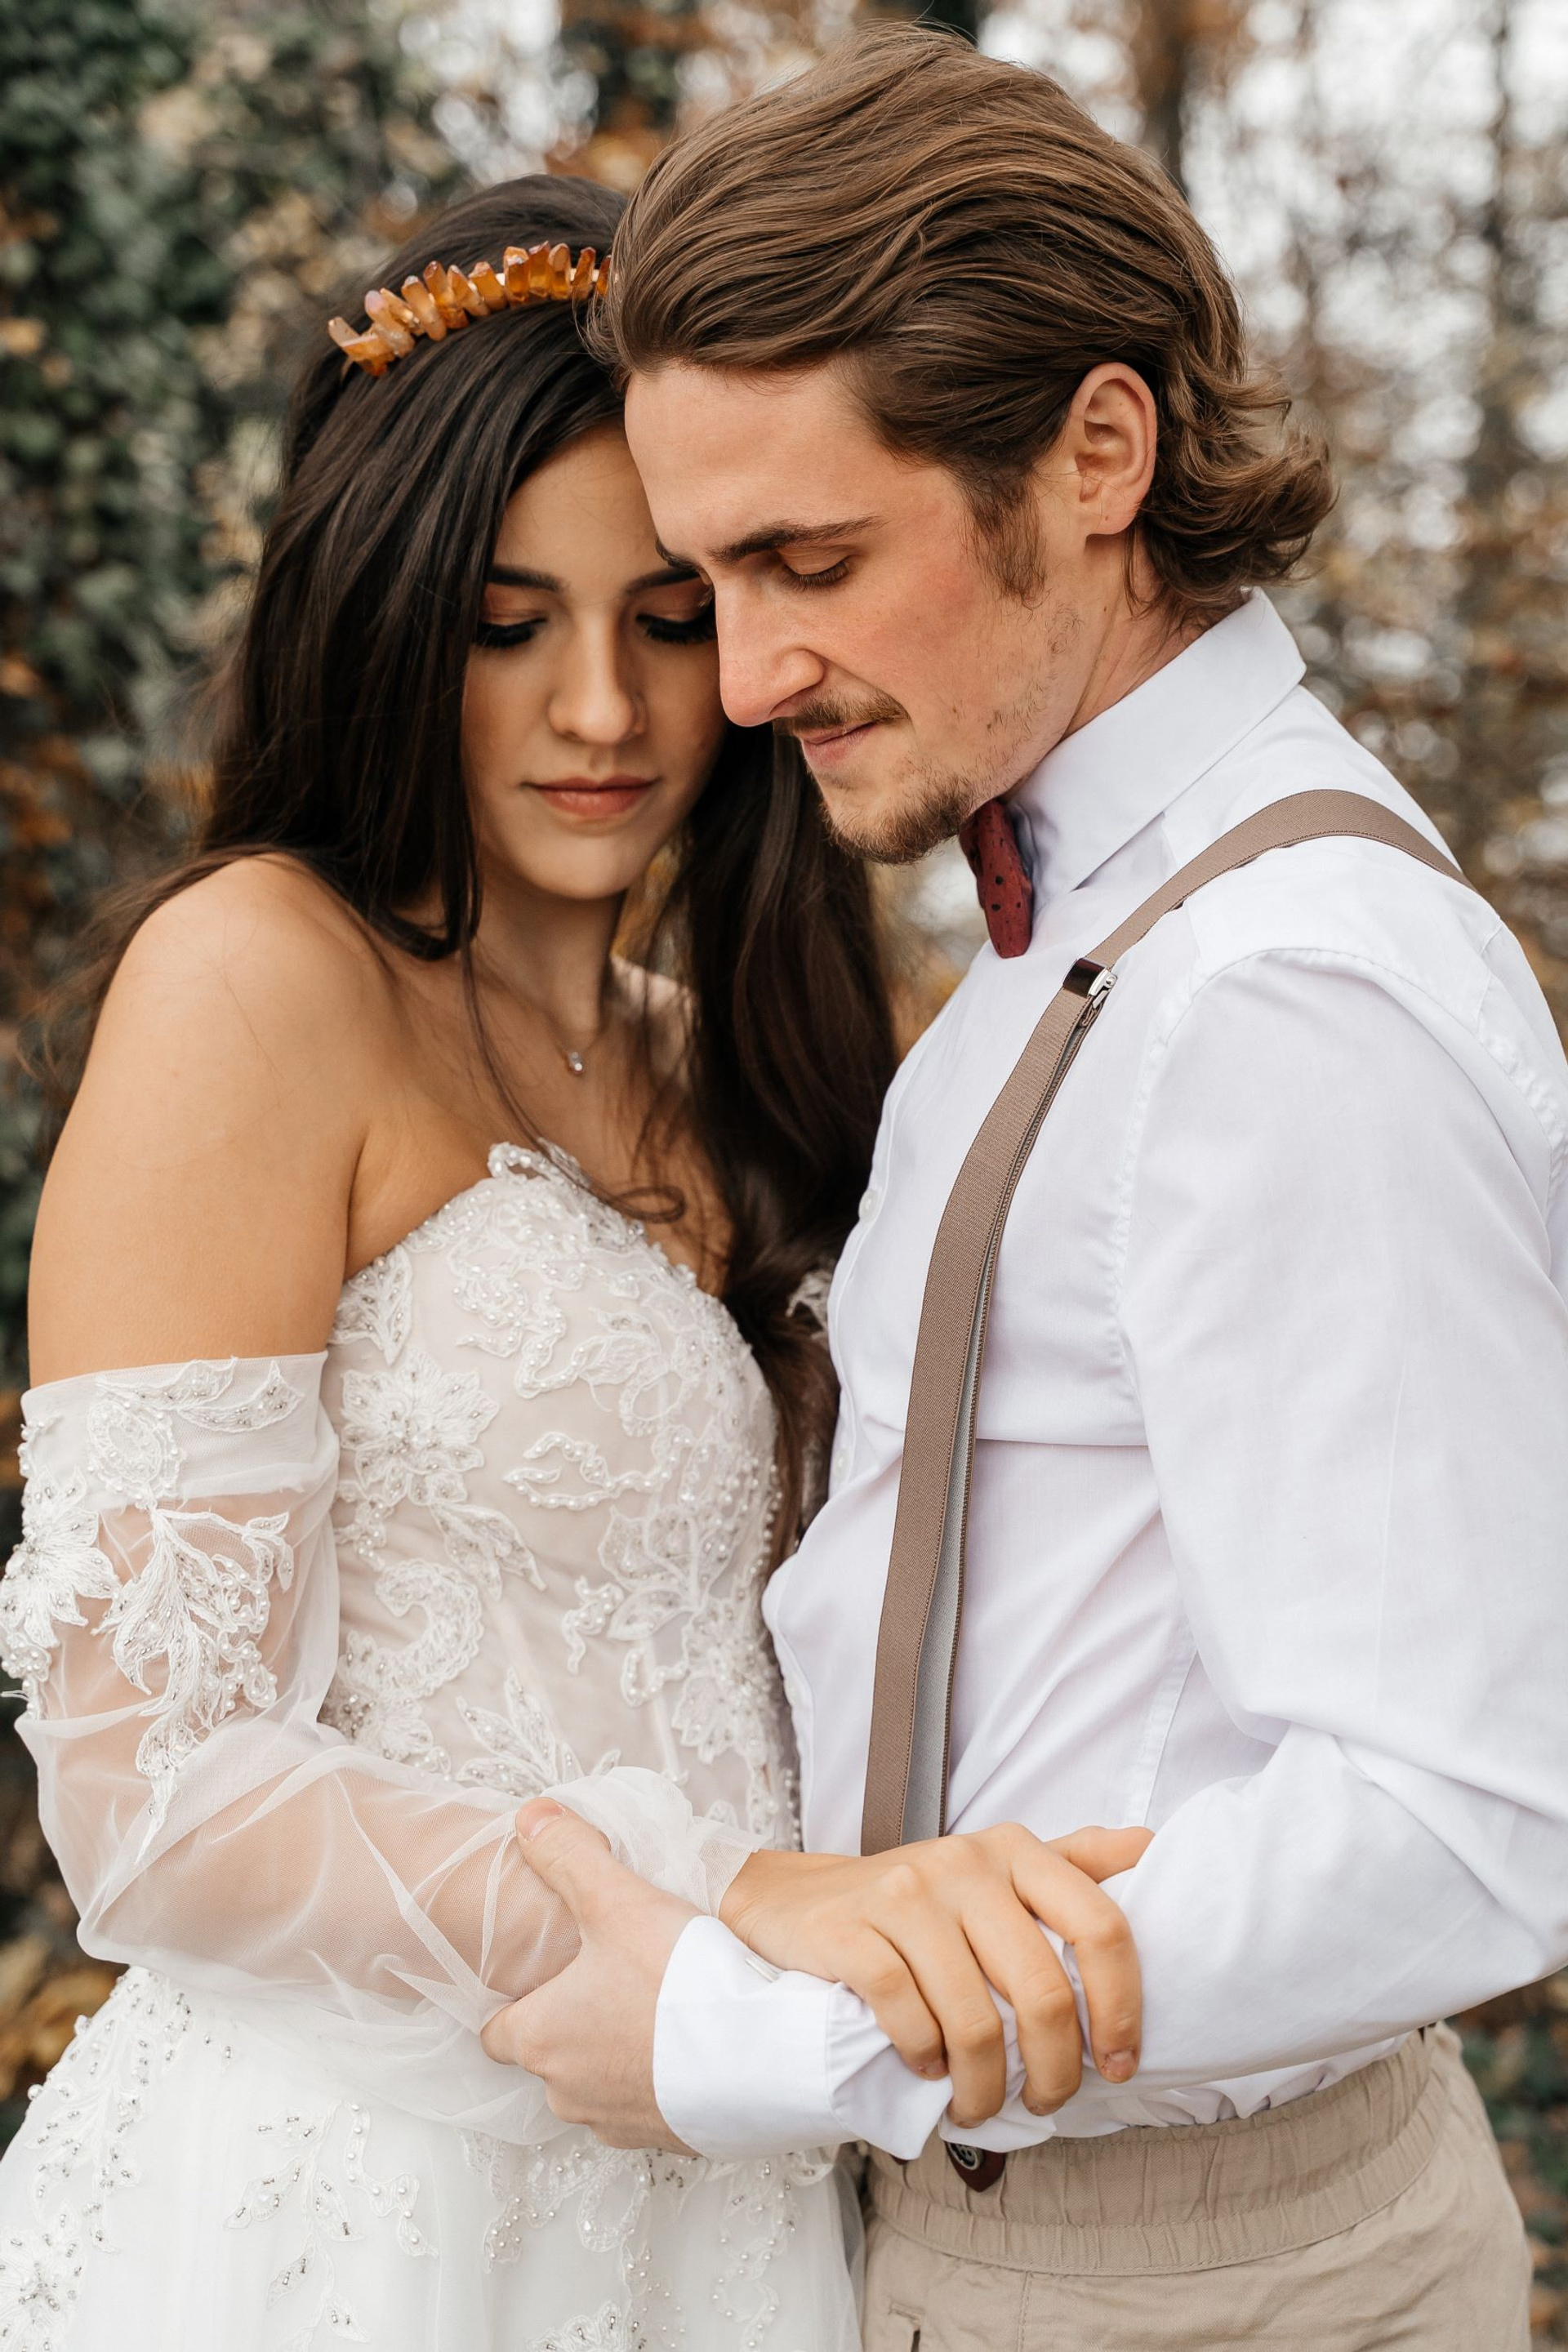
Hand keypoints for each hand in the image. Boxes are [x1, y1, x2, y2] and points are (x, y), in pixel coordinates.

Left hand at [480, 1799, 698, 2153]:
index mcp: (541, 2040)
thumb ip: (568, 1856)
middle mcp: (570, 2093)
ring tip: (658, 2004)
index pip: (495, 2033)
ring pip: (600, 2085)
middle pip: (550, 2057)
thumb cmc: (680, 1986)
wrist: (765, 2059)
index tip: (540, 1976)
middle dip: (574, 2023)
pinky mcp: (671, 2139)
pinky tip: (696, 2041)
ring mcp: (620, 2123)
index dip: (513, 2001)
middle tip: (611, 1976)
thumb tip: (529, 1818)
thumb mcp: (618, 1901)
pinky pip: (652, 2106)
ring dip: (620, 2053)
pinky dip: (664, 2079)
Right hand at [720, 1823, 1153, 2129]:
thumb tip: (1153, 1845)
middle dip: (1054, 2070)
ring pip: (974, 2019)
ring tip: (977, 2105)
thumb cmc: (920, 1901)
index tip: (1121, 2064)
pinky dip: (924, 2059)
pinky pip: (908, 2015)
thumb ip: (1075, 1858)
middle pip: (1042, 1990)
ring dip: (983, 2086)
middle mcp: (966, 1862)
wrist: (798, 1899)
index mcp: (1016, 1849)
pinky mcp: (853, 1930)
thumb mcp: (998, 1867)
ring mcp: (906, 1893)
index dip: (1122, 2006)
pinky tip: (926, 2069)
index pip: (1100, 1924)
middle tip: (1044, 2102)